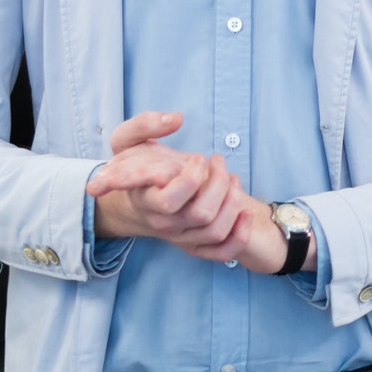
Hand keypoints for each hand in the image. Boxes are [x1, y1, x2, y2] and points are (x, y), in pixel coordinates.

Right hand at [86, 110, 242, 244]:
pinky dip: (240, 236)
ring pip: (214, 230)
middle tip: (216, 161)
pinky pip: (222, 252)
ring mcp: (179, 237)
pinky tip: (244, 211)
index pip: (168, 200)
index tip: (197, 157)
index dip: (191, 179)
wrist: (136, 198)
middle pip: (199, 213)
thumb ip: (143, 124)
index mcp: (146, 198)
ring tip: (229, 177)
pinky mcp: (194, 245)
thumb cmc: (137, 166)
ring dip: (232, 201)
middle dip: (218, 183)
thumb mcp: (126, 139)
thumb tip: (175, 119)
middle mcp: (162, 222)